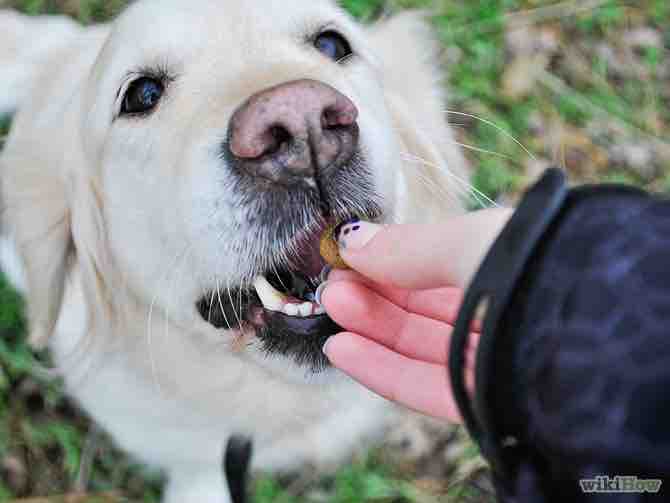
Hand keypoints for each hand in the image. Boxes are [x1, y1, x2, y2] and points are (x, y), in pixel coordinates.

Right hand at [320, 209, 511, 421]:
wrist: (584, 322)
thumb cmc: (532, 261)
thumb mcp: (461, 243)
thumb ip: (404, 249)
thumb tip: (350, 241)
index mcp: (503, 265)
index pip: (433, 268)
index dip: (387, 263)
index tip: (346, 257)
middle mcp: (499, 311)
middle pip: (422, 309)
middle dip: (373, 295)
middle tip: (332, 285)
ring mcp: (490, 358)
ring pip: (418, 347)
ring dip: (370, 329)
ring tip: (331, 309)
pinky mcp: (482, 398)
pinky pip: (422, 384)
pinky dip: (380, 368)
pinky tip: (342, 349)